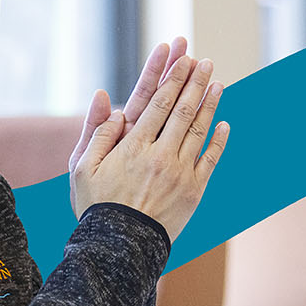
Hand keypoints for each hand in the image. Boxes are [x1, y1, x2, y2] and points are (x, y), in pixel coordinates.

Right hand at [70, 55, 228, 238]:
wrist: (120, 246)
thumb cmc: (97, 206)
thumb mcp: (82, 168)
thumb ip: (96, 132)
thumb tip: (108, 100)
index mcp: (133, 146)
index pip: (158, 103)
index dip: (172, 78)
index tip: (182, 59)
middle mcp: (160, 155)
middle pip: (182, 110)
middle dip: (195, 83)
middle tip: (205, 62)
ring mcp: (180, 173)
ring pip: (198, 131)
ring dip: (210, 104)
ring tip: (218, 83)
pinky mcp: (193, 191)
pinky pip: (210, 160)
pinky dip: (218, 141)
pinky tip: (224, 124)